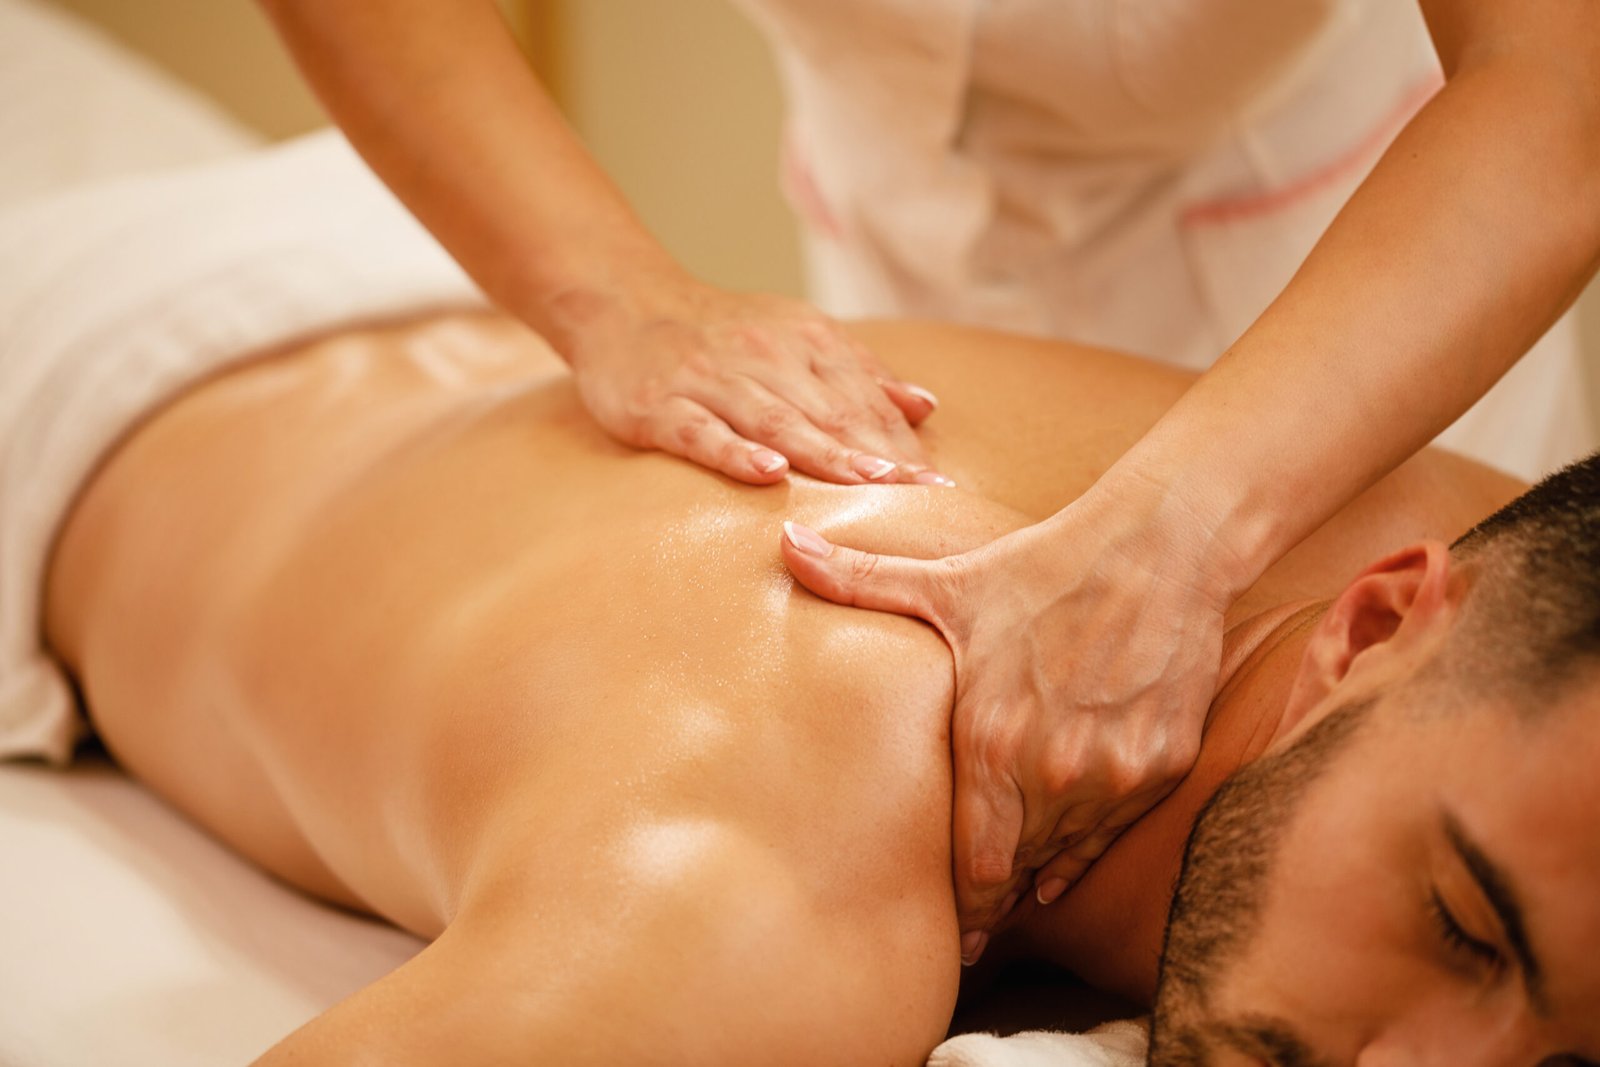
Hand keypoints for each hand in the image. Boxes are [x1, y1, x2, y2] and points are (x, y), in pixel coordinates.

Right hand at [552, 269, 946, 484]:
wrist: (621, 302)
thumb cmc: (718, 333)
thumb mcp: (793, 337)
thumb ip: (857, 372)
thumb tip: (924, 407)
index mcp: (803, 341)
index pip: (863, 398)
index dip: (903, 442)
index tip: (942, 484)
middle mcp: (764, 357)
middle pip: (831, 412)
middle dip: (881, 454)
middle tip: (926, 494)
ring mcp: (711, 381)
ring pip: (776, 422)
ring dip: (826, 454)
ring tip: (872, 483)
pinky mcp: (661, 406)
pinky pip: (702, 433)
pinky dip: (735, 453)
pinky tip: (768, 475)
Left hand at [778, 486, 1228, 963]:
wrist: (1158, 545)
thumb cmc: (1043, 566)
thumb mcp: (947, 580)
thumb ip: (860, 580)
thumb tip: (784, 545)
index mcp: (992, 738)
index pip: (975, 865)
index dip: (965, 911)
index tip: (954, 937)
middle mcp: (1054, 770)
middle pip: (1019, 868)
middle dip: (996, 896)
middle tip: (975, 929)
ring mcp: (1115, 772)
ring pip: (1068, 852)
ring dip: (1039, 870)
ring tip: (1014, 889)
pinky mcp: (1164, 764)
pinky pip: (1116, 829)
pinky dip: (1087, 845)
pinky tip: (1063, 861)